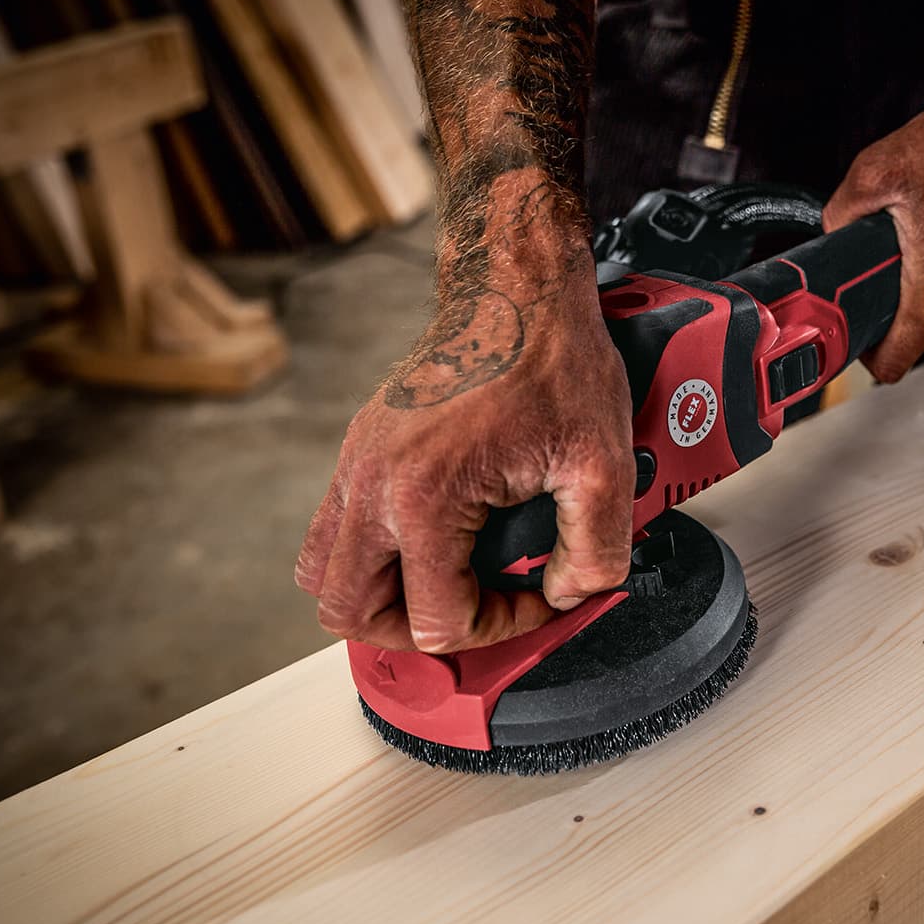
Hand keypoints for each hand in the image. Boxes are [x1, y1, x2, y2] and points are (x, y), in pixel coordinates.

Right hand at [295, 261, 633, 653]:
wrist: (518, 292)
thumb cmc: (551, 362)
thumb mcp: (601, 465)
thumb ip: (594, 551)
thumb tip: (569, 592)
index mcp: (424, 497)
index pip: (434, 619)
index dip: (497, 627)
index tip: (533, 596)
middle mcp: (372, 483)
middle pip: (346, 611)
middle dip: (413, 632)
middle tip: (470, 612)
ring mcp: (357, 463)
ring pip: (322, 573)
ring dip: (378, 597)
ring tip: (442, 586)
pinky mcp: (361, 447)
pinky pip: (332, 527)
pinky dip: (371, 554)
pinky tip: (433, 540)